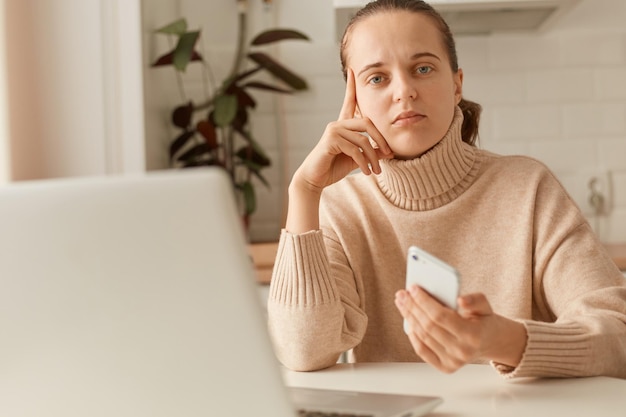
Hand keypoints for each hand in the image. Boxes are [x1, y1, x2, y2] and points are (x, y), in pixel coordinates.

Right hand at [291, 68, 392, 193]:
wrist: (315, 179)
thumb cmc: (333, 167)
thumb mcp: (357, 159)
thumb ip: (370, 152)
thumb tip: (388, 151)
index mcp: (342, 125)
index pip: (349, 102)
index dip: (351, 87)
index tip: (352, 70)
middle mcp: (337, 124)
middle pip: (367, 123)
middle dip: (381, 139)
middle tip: (389, 154)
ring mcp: (333, 131)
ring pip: (363, 139)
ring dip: (373, 157)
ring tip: (376, 171)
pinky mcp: (331, 141)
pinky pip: (355, 149)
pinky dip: (363, 162)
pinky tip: (365, 172)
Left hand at [395, 286, 526, 372]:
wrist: (490, 342)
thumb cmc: (483, 321)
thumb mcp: (485, 306)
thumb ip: (474, 300)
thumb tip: (460, 300)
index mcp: (473, 335)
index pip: (440, 316)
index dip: (424, 301)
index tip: (413, 288)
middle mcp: (462, 351)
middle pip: (428, 326)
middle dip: (412, 307)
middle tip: (402, 294)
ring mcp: (453, 362)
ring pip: (423, 337)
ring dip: (409, 318)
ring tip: (402, 303)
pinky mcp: (445, 367)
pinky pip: (422, 351)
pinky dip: (413, 336)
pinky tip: (408, 321)